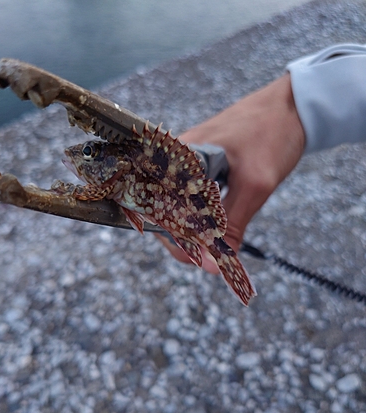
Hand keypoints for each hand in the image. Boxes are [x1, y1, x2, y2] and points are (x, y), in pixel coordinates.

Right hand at [156, 73, 304, 272]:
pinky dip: (202, 216)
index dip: (175, 240)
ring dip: (195, 229)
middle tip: (212, 258)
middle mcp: (173, 159)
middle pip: (164, 210)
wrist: (292, 106)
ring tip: (216, 245)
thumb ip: (231, 226)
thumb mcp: (255, 186)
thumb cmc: (272, 135)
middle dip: (185, 238)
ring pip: (178, 205)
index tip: (197, 260)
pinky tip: (216, 226)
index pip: (158, 209)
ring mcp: (185, 162)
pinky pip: (190, 196)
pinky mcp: (198, 165)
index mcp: (178, 157)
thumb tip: (213, 267)